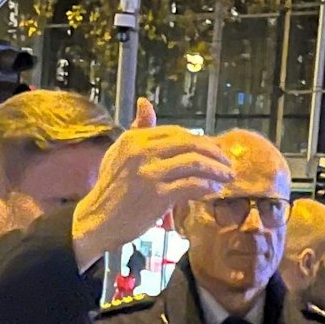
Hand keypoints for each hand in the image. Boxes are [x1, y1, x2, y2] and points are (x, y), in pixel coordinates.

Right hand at [72, 99, 232, 269]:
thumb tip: (145, 102)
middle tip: (227, 163)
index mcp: (135, 138)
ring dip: (216, 170)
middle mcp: (142, 150)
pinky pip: (191, 185)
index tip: (213, 150)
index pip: (177, 132)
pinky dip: (207, 187)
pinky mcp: (157, 194)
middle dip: (214, 153)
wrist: (97, 221)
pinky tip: (214, 190)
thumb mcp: (120, 153)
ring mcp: (150, 172)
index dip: (200, 140)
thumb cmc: (111, 189)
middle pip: (190, 144)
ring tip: (227, 177)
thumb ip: (138, 129)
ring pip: (195, 163)